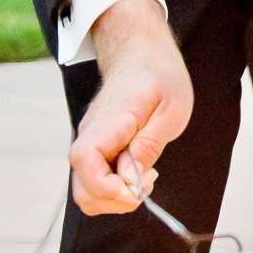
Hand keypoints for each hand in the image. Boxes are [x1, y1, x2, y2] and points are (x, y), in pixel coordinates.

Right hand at [70, 0, 193, 214]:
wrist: (140, 52)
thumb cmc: (159, 76)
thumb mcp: (171, 110)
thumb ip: (148, 146)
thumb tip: (129, 183)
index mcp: (108, 122)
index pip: (84, 162)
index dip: (107, 187)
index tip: (138, 188)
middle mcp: (90, 135)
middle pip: (82, 189)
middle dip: (115, 200)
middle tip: (147, 180)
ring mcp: (90, 142)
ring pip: (88, 190)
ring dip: (117, 196)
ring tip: (145, 174)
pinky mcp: (96, 147)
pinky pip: (97, 178)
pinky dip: (116, 185)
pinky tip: (138, 167)